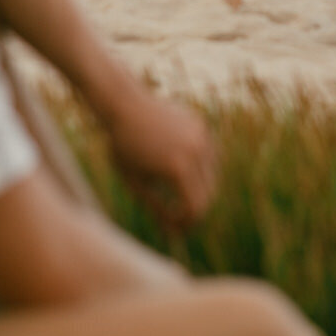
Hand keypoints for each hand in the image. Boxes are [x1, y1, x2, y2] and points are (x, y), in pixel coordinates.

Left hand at [104, 83, 217, 228]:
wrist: (124, 103)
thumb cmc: (123, 146)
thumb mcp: (135, 183)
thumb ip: (157, 209)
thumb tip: (174, 232)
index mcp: (178, 169)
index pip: (196, 208)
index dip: (186, 223)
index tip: (173, 227)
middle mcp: (196, 152)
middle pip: (208, 194)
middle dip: (194, 209)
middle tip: (177, 217)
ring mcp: (202, 136)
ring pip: (212, 175)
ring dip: (199, 188)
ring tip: (177, 194)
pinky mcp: (202, 125)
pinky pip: (210, 155)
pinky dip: (201, 168)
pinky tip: (181, 172)